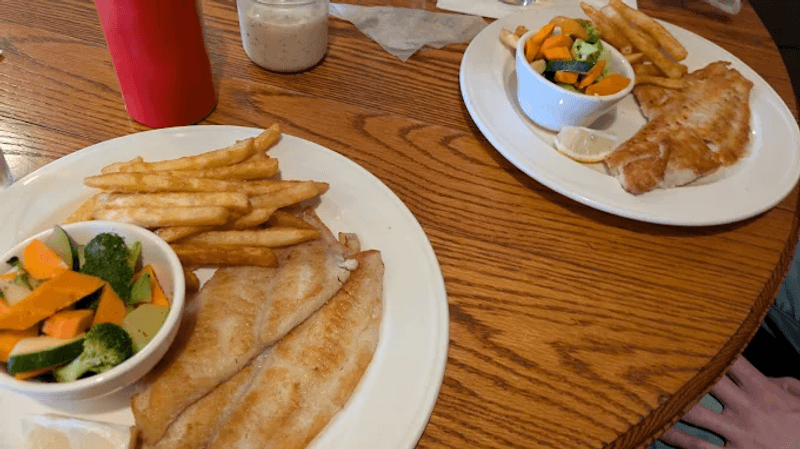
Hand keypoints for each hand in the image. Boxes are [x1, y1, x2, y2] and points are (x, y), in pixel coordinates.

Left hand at [661, 356, 799, 448]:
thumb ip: (783, 384)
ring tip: (650, 394)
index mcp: (763, 391)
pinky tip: (658, 430)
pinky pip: (699, 448)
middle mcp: (746, 410)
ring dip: (672, 404)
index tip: (688, 335)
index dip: (711, 347)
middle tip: (658, 358)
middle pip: (708, 382)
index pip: (732, 362)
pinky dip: (677, 439)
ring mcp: (738, 435)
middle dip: (684, 370)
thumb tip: (764, 373)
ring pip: (696, 415)